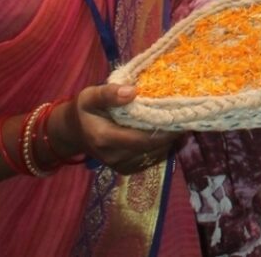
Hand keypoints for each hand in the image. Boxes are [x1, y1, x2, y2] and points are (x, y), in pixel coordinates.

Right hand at [53, 84, 180, 174]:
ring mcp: (120, 165)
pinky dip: (161, 146)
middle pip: (151, 147)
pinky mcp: (125, 168)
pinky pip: (150, 158)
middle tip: (187, 115)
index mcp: (105, 138)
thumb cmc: (84, 111)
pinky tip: (168, 131)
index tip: (182, 115)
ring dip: (168, 140)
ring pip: (154, 154)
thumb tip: (132, 92)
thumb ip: (108, 94)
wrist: (73, 133)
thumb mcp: (90, 96)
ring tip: (181, 120)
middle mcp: (114, 156)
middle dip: (171, 133)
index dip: (165, 130)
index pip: (142, 139)